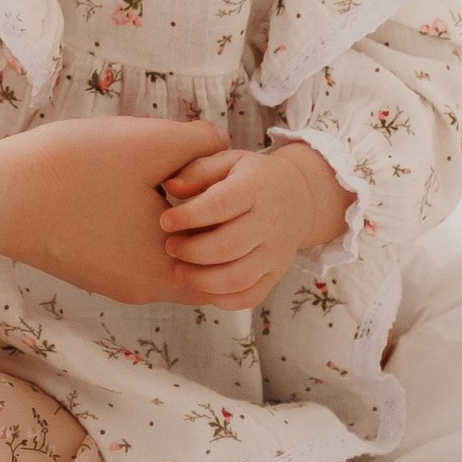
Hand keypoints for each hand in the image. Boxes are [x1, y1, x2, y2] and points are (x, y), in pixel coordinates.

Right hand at [0, 117, 230, 306]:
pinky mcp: (88, 271)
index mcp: (167, 270)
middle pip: (196, 246)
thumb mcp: (147, 143)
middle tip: (174, 160)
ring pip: (161, 247)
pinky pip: (131, 250)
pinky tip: (112, 185)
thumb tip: (221, 144)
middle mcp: (144, 289)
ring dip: (162, 212)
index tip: (197, 161)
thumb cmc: (72, 169)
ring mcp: (113, 283)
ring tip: (142, 168)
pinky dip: (135, 222)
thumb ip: (199, 142)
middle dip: (194, 205)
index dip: (221, 196)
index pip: (225, 241)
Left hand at [157, 140, 349, 312]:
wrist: (297, 197)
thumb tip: (171, 186)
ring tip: (179, 270)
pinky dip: (222, 299)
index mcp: (255, 188)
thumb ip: (199, 171)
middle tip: (169, 246)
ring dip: (202, 280)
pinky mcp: (275, 274)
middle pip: (228, 246)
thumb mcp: (228, 161)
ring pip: (238, 277)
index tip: (164, 221)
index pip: (221, 205)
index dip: (189, 216)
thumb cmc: (250, 177)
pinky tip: (201, 287)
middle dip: (191, 251)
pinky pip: (250, 296)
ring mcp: (275, 252)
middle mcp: (269, 223)